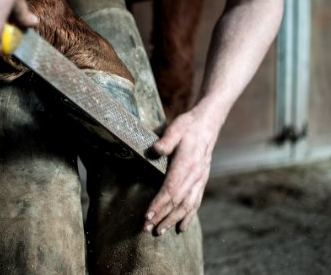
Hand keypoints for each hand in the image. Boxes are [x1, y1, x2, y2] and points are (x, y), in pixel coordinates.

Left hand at [144, 105, 220, 234]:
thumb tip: (154, 150)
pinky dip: (188, 216)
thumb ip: (165, 140)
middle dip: (162, 217)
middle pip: (178, 202)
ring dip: (173, 220)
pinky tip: (181, 227)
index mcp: (187, 164)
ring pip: (187, 206)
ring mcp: (200, 180)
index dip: (159, 204)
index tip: (147, 216)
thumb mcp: (175, 128)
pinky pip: (196, 202)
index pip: (171, 190)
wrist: (207, 124)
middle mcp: (195, 175)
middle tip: (147, 229)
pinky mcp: (202, 181)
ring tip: (160, 231)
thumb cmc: (188, 126)